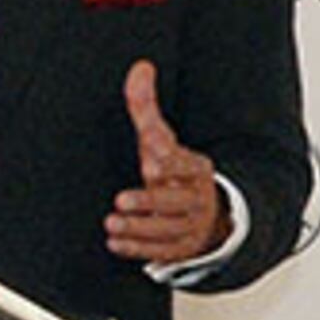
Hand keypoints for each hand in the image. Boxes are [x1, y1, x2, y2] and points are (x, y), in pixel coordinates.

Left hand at [107, 59, 227, 264]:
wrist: (207, 213)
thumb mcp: (162, 139)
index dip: (171, 162)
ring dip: (138, 228)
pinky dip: (138, 249)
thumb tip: (140, 67)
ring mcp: (189, 226)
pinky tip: (115, 243)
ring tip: (112, 223)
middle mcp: (195, 198)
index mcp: (196, 168)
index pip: (186, 164)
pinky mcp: (179, 248)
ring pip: (167, 230)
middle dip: (150, 201)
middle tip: (122, 199)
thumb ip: (146, 108)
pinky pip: (161, 252)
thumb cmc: (175, 172)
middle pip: (175, 202)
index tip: (152, 160)